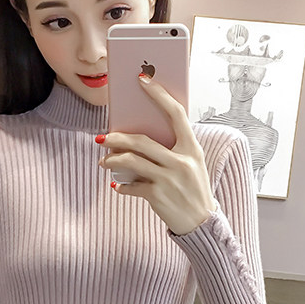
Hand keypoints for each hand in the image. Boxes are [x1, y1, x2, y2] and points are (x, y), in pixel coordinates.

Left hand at [97, 74, 215, 234]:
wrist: (202, 223)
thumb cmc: (193, 189)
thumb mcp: (192, 164)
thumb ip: (173, 149)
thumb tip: (140, 136)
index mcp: (192, 148)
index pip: (176, 113)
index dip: (159, 94)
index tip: (142, 80)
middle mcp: (182, 161)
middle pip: (142, 141)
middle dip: (117, 138)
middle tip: (102, 137)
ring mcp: (169, 179)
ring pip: (132, 161)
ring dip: (112, 160)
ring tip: (104, 161)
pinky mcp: (158, 196)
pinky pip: (131, 186)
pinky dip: (121, 186)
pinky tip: (117, 185)